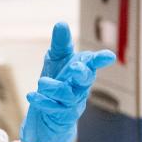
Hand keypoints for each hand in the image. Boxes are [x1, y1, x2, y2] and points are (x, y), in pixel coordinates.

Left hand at [20, 23, 114, 141]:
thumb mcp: (56, 61)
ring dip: (56, 88)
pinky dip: (43, 101)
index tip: (109, 56)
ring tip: (42, 81)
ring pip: (68, 95)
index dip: (99, 59)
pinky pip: (53, 108)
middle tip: (75, 66)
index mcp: (81, 71)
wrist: (49, 117)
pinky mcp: (61, 116)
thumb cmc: (57, 84)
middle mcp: (80, 87)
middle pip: (86, 80)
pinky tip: (31, 96)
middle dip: (82, 72)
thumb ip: (60, 44)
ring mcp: (72, 103)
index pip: (91, 63)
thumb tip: (61, 23)